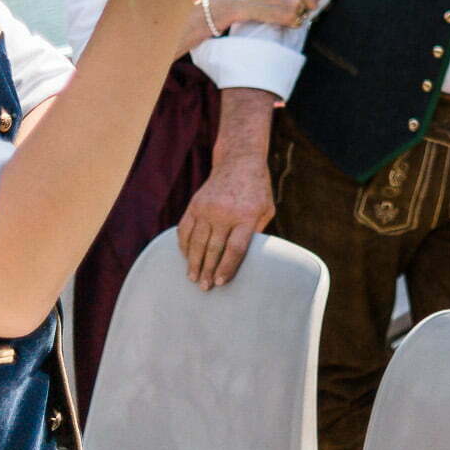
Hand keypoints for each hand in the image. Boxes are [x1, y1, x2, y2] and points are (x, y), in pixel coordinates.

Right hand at [178, 156, 274, 288]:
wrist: (239, 161)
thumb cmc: (257, 190)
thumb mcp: (266, 210)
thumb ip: (256, 232)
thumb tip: (245, 258)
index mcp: (247, 216)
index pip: (235, 249)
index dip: (227, 268)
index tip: (221, 282)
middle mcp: (225, 213)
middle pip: (213, 249)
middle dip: (208, 271)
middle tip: (204, 288)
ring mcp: (207, 208)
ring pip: (196, 242)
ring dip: (193, 263)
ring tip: (192, 278)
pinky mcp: (195, 205)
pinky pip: (185, 229)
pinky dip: (184, 245)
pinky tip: (185, 258)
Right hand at [212, 0, 322, 29]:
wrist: (238, 0)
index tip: (309, 1)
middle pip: (314, 2)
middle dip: (306, 8)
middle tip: (292, 10)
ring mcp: (295, 0)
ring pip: (305, 13)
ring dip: (296, 15)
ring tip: (279, 12)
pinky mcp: (290, 14)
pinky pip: (298, 23)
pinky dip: (290, 24)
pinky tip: (277, 18)